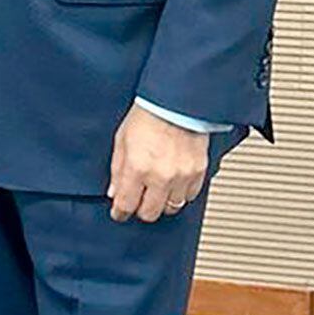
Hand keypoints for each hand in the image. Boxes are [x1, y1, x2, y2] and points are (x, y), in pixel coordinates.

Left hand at [107, 108, 207, 223]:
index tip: (120, 212)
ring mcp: (182, 175)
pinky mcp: (198, 171)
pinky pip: (190, 196)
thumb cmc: (149, 113)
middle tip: (139, 200)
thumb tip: (115, 192)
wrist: (177, 100)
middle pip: (149, 213)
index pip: (126, 205)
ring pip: (172, 207)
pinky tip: (174, 183)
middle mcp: (160, 175)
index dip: (120, 212)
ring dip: (162, 202)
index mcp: (138, 167)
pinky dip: (181, 193)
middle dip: (141, 209)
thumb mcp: (122, 139)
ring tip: (157, 190)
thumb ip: (117, 169)